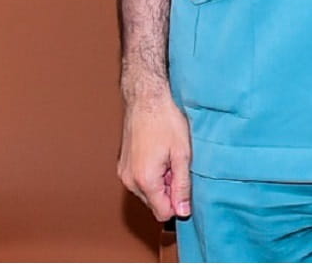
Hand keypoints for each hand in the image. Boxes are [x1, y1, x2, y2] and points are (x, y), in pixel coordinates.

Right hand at [117, 86, 191, 221]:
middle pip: (155, 203)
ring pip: (148, 192)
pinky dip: (153, 175)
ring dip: (162, 183)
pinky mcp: (123, 165)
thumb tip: (183, 211)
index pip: (163, 212)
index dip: (179, 204)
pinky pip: (140, 181)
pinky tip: (161, 155)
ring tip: (170, 159)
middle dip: (170, 192)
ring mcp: (124, 172)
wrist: (147, 99)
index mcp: (145, 180)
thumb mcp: (183, 155)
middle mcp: (130, 180)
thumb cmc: (166, 121)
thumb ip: (182, 186)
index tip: (188, 187)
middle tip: (179, 166)